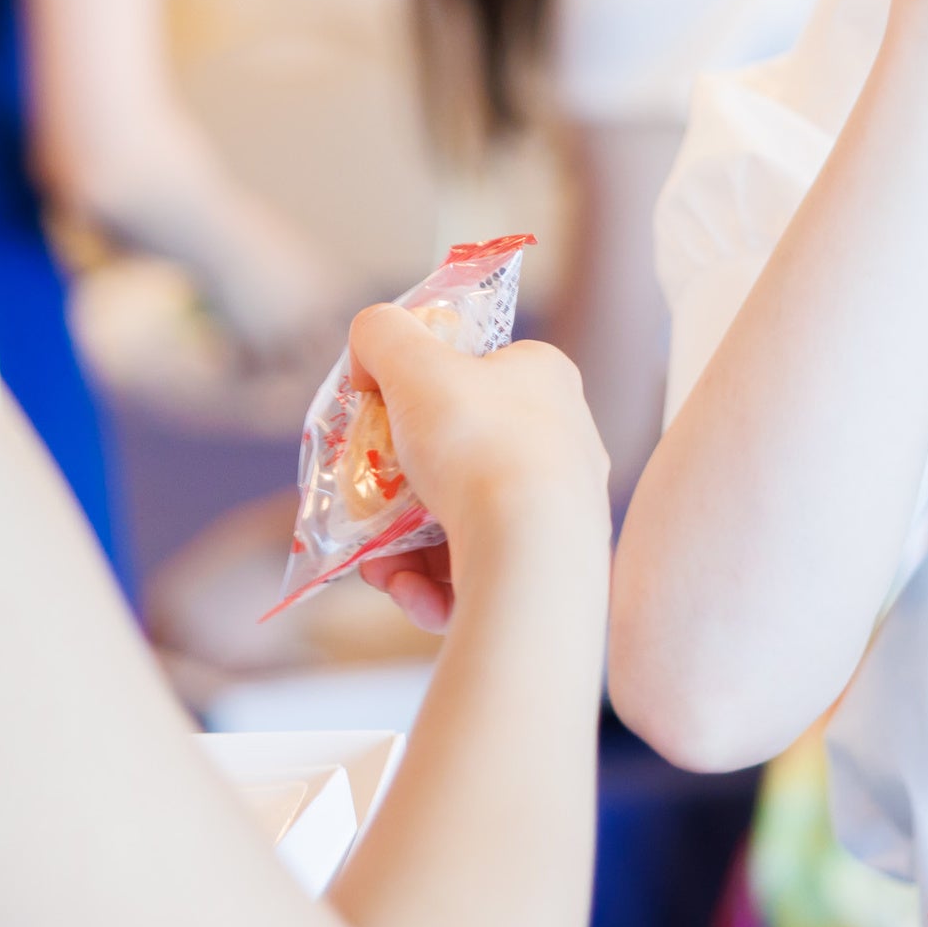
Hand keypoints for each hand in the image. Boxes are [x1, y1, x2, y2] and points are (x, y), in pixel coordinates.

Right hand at [343, 302, 606, 631]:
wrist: (533, 555)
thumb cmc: (478, 443)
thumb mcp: (413, 361)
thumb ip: (381, 333)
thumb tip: (366, 360)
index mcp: (545, 378)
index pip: (474, 370)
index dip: (417, 391)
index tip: (378, 419)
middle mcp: (563, 440)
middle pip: (455, 455)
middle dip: (395, 489)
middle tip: (363, 504)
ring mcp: (560, 508)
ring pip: (460, 520)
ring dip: (403, 548)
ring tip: (379, 570)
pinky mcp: (550, 566)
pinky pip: (478, 569)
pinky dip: (434, 584)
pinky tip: (411, 593)